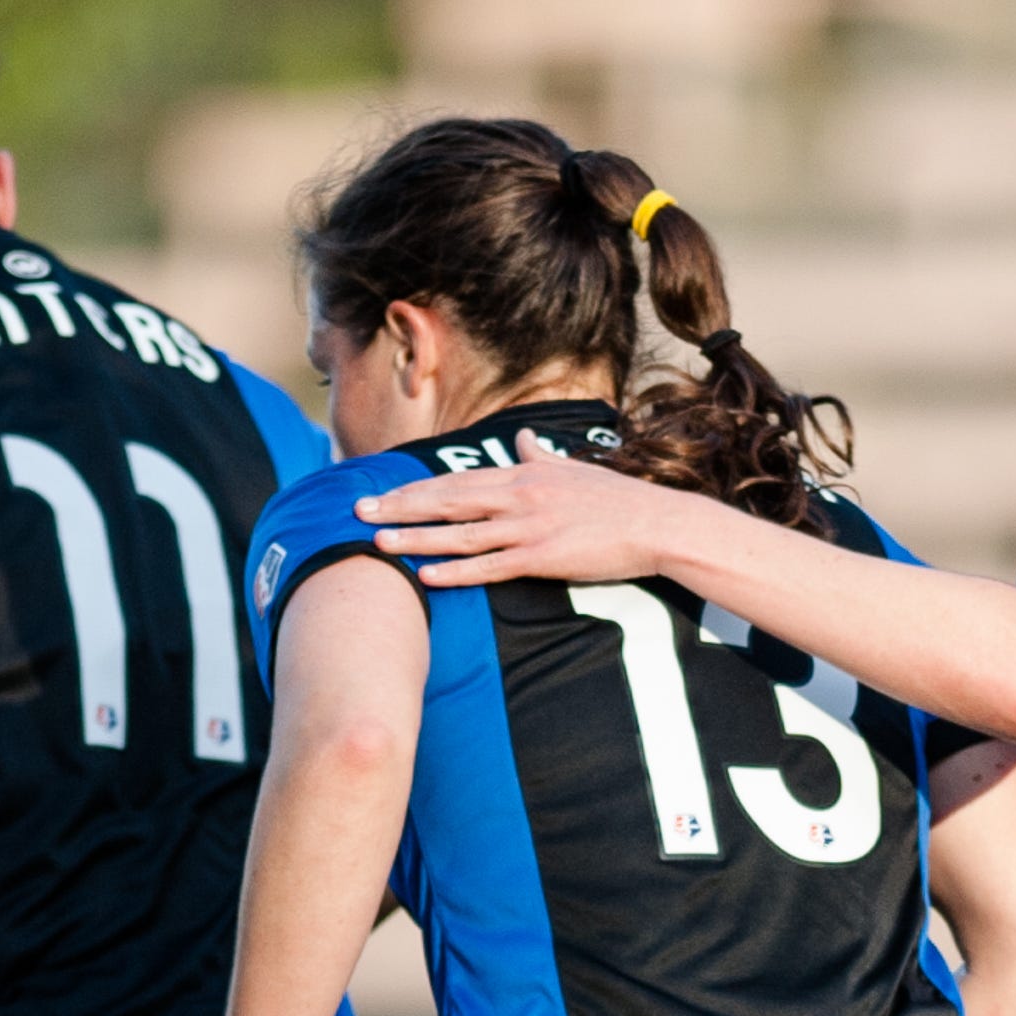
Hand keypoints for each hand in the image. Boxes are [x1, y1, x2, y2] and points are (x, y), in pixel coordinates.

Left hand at [356, 453, 687, 592]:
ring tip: (379, 545)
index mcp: (523, 473)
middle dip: (400, 508)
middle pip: (447, 500)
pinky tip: (427, 577)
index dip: (415, 488)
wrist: (656, 522)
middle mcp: (519, 495)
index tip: (381, 492)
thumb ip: (540, 456)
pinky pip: (490, 567)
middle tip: (358, 514)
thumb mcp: (573, 468)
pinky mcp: (543, 557)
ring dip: (417, 539)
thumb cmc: (617, 499)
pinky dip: (456, 572)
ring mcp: (529, 526)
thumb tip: (523, 438)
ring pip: (460, 533)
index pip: (456, 480)